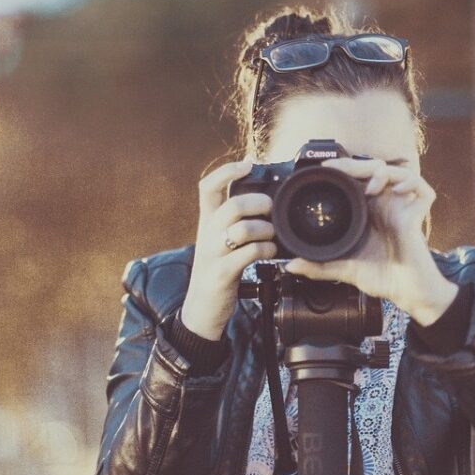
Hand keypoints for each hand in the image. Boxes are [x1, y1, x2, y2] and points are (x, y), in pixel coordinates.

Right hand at [179, 160, 278, 339]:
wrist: (202, 308)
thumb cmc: (218, 269)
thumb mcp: (220, 240)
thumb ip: (234, 219)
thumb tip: (263, 195)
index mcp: (207, 221)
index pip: (208, 186)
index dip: (227, 171)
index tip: (248, 165)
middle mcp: (207, 234)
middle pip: (232, 205)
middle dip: (258, 203)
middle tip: (271, 210)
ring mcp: (212, 254)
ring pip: (241, 229)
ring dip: (265, 230)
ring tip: (272, 236)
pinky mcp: (221, 274)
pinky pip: (247, 254)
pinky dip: (264, 251)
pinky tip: (270, 253)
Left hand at [283, 157, 457, 325]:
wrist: (406, 293)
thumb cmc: (382, 278)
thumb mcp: (344, 269)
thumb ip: (318, 266)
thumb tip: (290, 266)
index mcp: (368, 212)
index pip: (357, 180)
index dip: (344, 168)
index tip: (325, 168)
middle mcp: (385, 205)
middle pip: (374, 170)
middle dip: (357, 164)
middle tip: (339, 168)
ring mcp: (402, 208)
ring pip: (397, 173)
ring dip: (382, 172)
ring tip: (370, 187)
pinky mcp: (418, 215)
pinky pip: (422, 190)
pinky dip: (411, 183)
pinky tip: (397, 190)